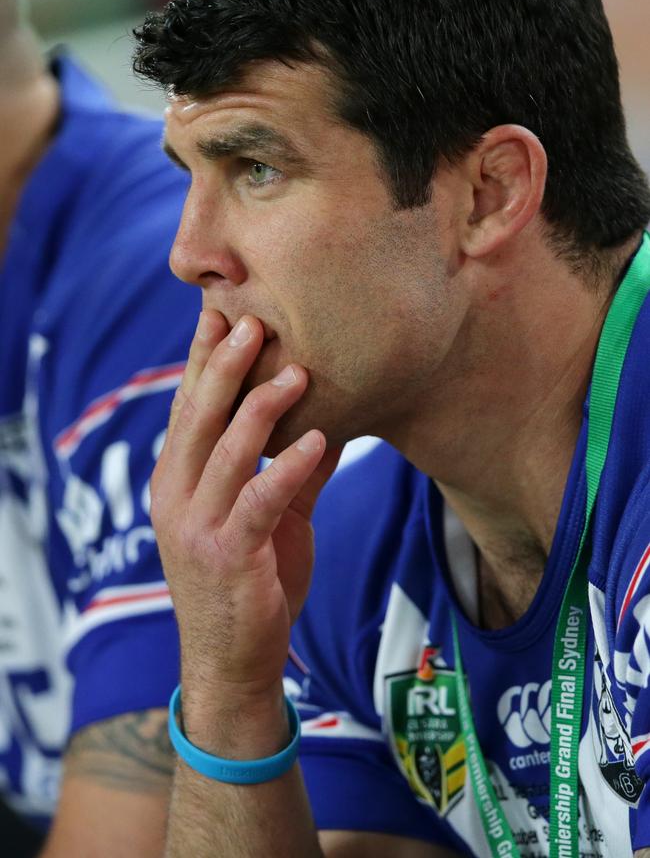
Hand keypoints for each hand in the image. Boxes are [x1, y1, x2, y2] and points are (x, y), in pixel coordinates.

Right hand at [150, 311, 339, 752]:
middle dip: (225, 366)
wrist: (234, 662)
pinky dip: (288, 466)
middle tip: (252, 321)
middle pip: (199, 417)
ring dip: (261, 407)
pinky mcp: (228, 556)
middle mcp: (176, 496)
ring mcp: (197, 527)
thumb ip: (294, 471)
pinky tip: (316, 438)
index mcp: (178, 480)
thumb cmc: (252, 581)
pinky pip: (260, 500)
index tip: (222, 313)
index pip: (189, 407)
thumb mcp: (273, 517)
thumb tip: (331, 424)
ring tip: (295, 371)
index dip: (204, 360)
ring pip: (227, 451)